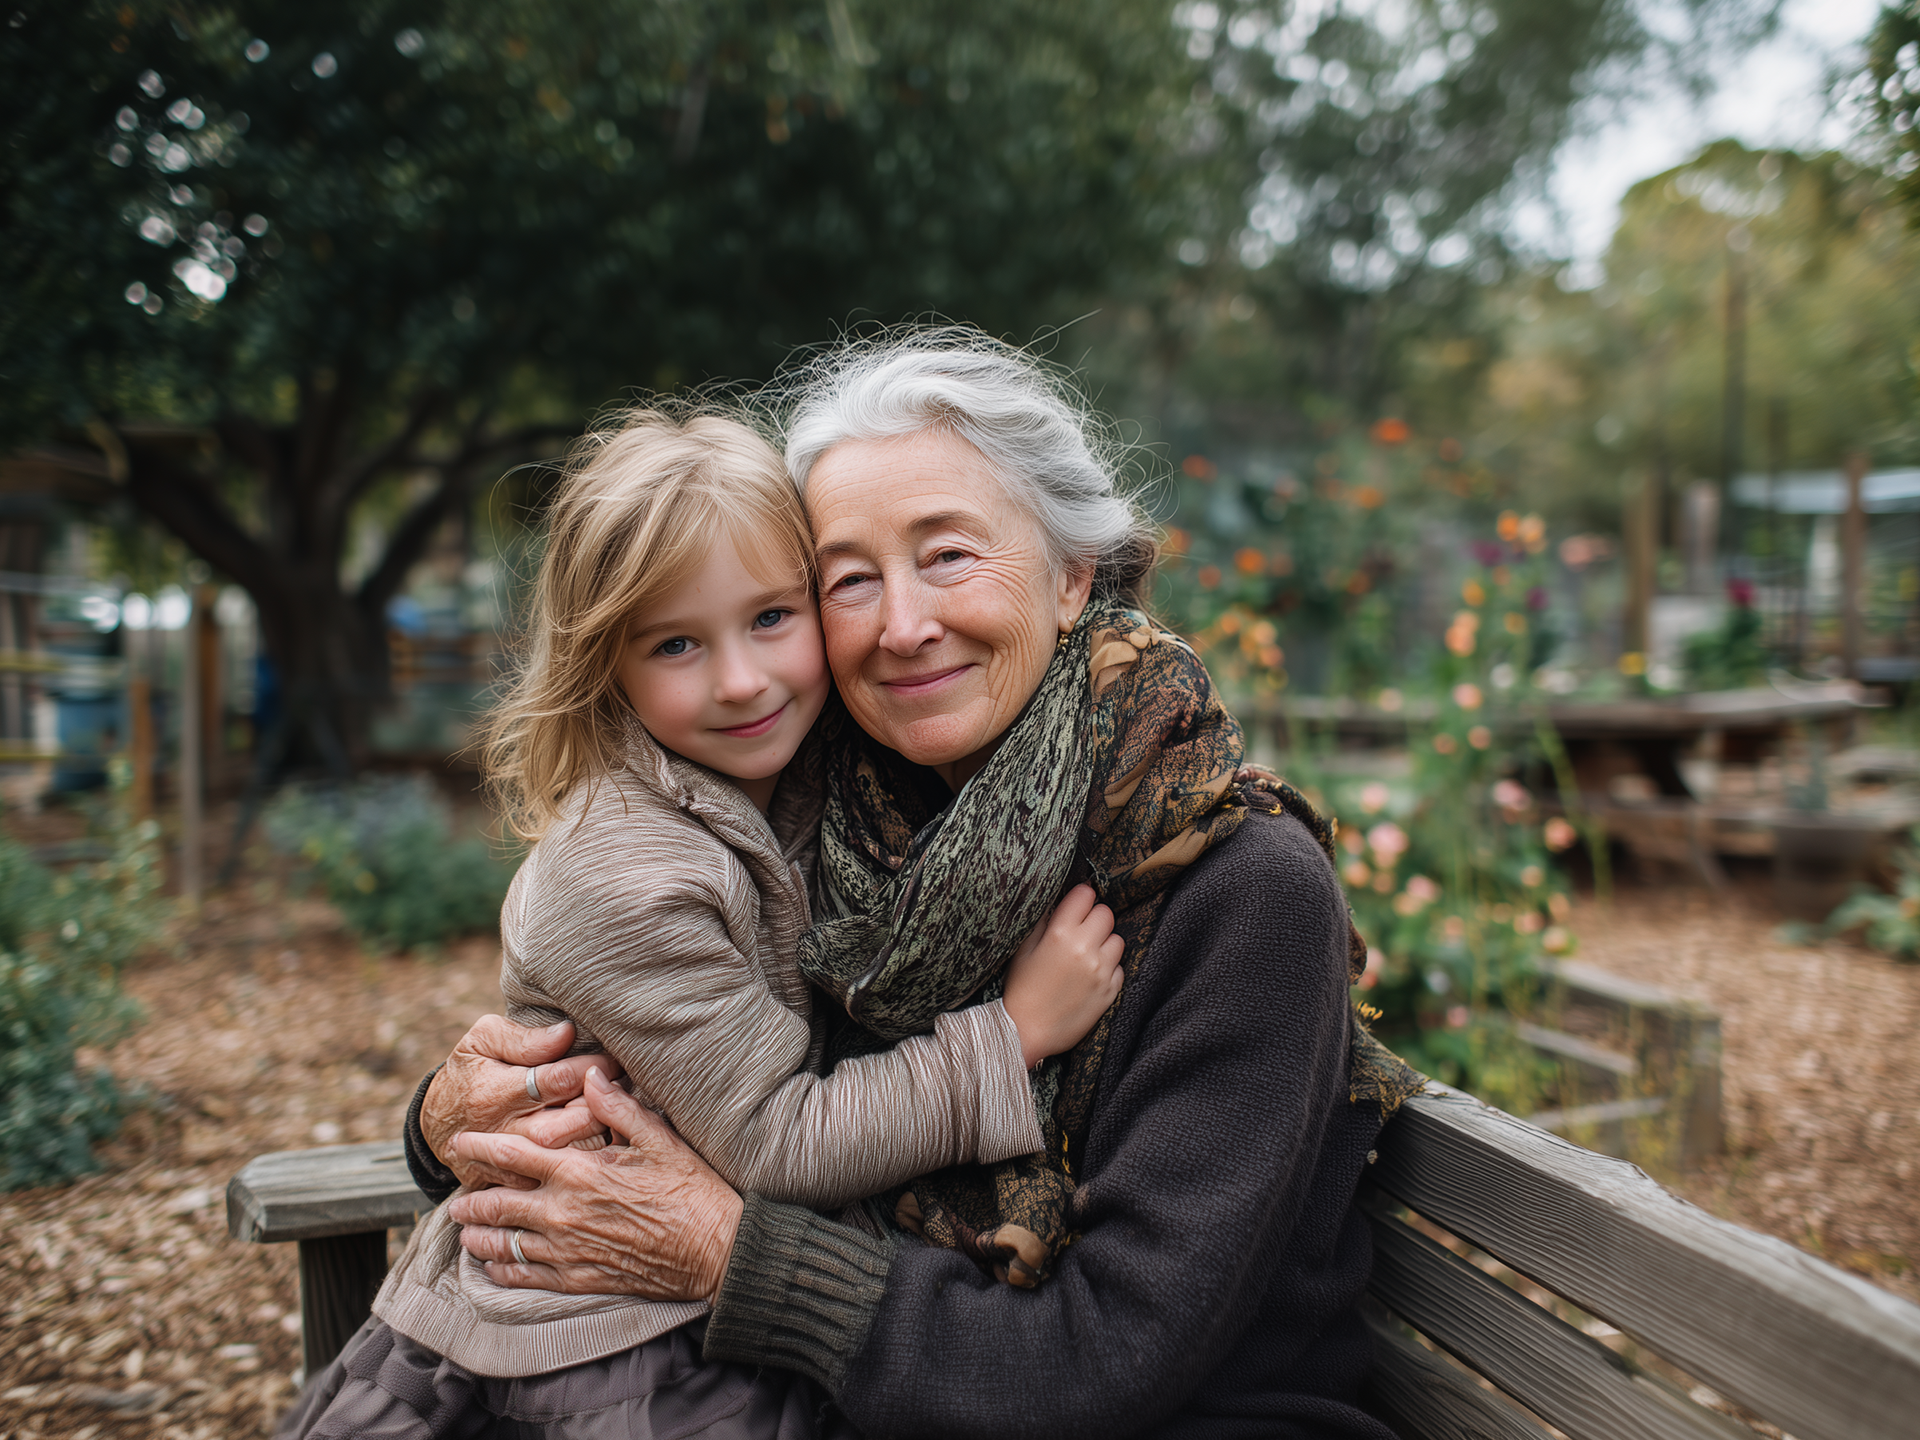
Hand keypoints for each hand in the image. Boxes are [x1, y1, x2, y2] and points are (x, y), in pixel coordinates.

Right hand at [422, 1014, 625, 1188]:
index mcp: (496, 1092)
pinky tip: (599, 1145)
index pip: (557, 1080)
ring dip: (596, 1136)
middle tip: (620, 1089)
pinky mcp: (511, 1182)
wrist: (437, 1123)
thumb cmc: (470, 1071)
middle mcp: (503, 1131)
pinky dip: (579, 1164)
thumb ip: (523, 1039)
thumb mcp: (481, 1041)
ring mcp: (507, 1163)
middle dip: (600, 1107)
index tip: (613, 1060)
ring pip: (565, 1156)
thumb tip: (566, 1033)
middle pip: (566, 1126)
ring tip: (614, 1114)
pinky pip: (553, 1179)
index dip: (591, 1069)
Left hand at [447, 1067, 742, 1302]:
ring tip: (465, 1234)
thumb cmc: (691, 1190)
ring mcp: (568, 1250)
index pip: (513, 1155)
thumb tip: (590, 1075)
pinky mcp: (580, 1279)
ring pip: (505, 1246)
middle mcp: (563, 1213)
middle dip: (471, 1202)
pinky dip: (504, 1272)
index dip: (481, 1147)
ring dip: (480, 1239)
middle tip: (454, 1200)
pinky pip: (528, 1277)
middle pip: (499, 1206)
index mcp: (579, 1172)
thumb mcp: (659, 1139)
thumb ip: (618, 1108)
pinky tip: (494, 1269)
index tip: (459, 1141)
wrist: (714, 1250)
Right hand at [1002, 883, 1124, 1068]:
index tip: (1075, 907)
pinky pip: (1119, 968)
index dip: (1080, 898)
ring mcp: (1101, 971)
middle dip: (1094, 919)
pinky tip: (1089, 978)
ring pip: (1117, 940)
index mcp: (1059, 934)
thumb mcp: (1022, 950)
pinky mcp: (1110, 991)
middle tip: (1080, 933)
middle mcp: (1084, 949)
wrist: (1026, 1032)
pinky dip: (1108, 969)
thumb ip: (1042, 922)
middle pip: (1106, 914)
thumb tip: (1058, 902)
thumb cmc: (1020, 989)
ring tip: (1086, 956)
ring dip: (1104, 944)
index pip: (1085, 895)